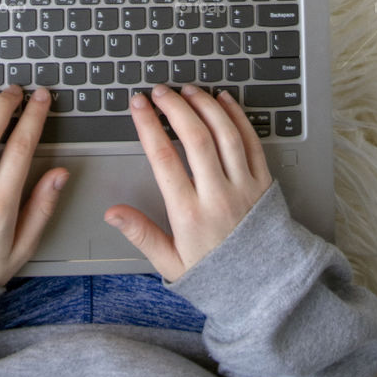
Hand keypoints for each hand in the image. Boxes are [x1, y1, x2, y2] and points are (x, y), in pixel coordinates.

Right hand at [104, 84, 272, 282]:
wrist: (264, 286)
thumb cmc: (214, 273)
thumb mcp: (170, 262)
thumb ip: (141, 233)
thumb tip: (112, 213)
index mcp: (190, 214)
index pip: (164, 158)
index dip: (148, 125)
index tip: (138, 104)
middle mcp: (218, 196)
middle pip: (195, 138)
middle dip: (174, 107)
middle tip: (159, 91)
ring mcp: (244, 186)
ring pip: (224, 134)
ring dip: (205, 105)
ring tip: (187, 90)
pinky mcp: (263, 182)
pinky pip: (251, 141)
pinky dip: (237, 116)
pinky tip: (223, 99)